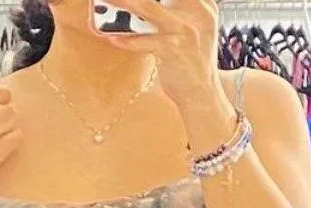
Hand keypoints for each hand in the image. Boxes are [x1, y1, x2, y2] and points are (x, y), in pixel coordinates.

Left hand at [95, 0, 224, 110]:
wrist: (202, 94)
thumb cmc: (191, 62)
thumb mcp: (193, 29)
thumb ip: (176, 11)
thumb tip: (141, 6)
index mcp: (203, 5)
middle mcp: (197, 13)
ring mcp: (185, 30)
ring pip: (147, 7)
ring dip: (123, 3)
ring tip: (107, 0)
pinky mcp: (173, 49)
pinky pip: (142, 41)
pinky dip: (126, 40)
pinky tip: (114, 38)